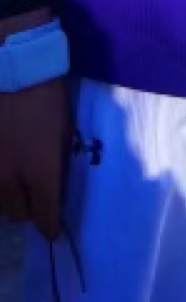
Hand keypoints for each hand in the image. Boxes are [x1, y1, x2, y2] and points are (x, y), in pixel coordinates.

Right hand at [0, 9, 70, 239]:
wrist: (15, 70)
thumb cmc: (47, 97)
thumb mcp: (64, 131)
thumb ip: (57, 163)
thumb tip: (55, 185)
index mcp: (41, 173)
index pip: (44, 215)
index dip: (49, 227)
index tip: (52, 230)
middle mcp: (11, 179)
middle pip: (17, 214)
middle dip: (28, 209)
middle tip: (34, 196)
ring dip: (8, 196)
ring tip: (15, 181)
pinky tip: (3, 166)